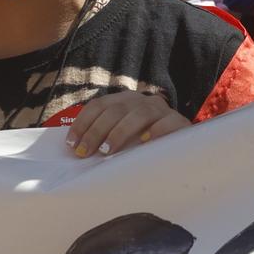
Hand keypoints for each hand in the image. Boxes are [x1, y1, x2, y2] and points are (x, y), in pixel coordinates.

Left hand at [66, 90, 190, 158]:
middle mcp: (142, 101)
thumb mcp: (123, 137)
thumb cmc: (144, 145)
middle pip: (116, 110)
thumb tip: (78, 151)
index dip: (83, 123)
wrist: (181, 147)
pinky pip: (167, 122)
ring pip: (140, 113)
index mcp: (125, 101)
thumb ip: (105, 138)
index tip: (72, 144)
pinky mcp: (179, 121)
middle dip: (96, 131)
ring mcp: (161, 110)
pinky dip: (156, 130)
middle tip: (85, 152)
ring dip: (120, 132)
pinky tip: (145, 141)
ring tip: (107, 151)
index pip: (99, 105)